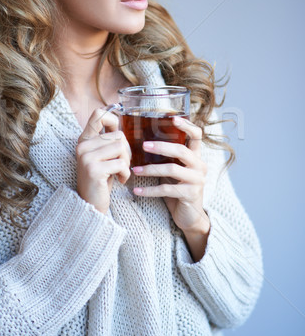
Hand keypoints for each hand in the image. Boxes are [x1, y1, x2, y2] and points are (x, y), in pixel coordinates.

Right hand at [76, 108, 130, 214]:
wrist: (90, 204)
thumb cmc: (101, 179)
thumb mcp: (102, 156)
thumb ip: (107, 139)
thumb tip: (117, 114)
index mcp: (84, 140)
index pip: (98, 114)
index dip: (113, 119)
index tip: (117, 134)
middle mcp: (82, 146)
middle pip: (118, 135)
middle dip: (126, 151)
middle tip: (121, 165)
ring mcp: (86, 157)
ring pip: (121, 148)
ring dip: (126, 162)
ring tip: (120, 172)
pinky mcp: (94, 169)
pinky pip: (121, 163)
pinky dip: (125, 173)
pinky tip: (119, 180)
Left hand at [131, 116, 209, 260]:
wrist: (189, 216)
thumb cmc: (177, 189)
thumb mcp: (173, 171)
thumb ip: (166, 158)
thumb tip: (142, 142)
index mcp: (196, 157)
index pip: (197, 135)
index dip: (187, 126)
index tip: (173, 118)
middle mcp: (200, 166)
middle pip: (181, 150)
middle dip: (161, 146)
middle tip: (144, 145)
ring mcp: (197, 180)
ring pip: (172, 169)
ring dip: (150, 170)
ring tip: (134, 170)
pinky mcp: (190, 194)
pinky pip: (166, 189)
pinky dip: (149, 190)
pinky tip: (137, 190)